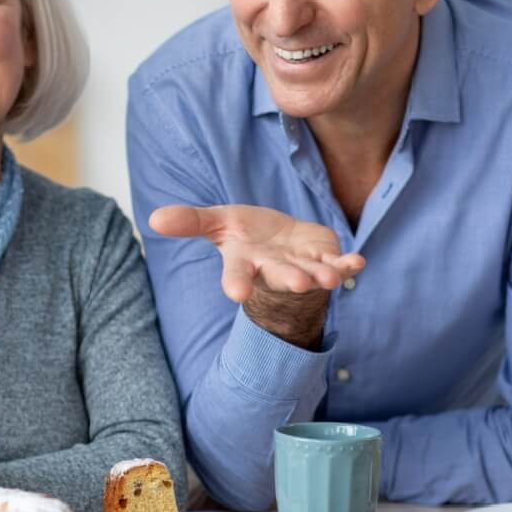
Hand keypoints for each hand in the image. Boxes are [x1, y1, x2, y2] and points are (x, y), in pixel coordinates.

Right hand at [149, 204, 362, 302]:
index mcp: (246, 262)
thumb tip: (153, 218)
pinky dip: (348, 265)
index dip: (237, 283)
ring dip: (322, 276)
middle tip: (298, 284)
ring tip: (328, 277)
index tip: (236, 293)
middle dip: (289, 279)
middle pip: (281, 276)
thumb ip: (190, 222)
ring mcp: (302, 267)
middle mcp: (275, 269)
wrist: (281, 244)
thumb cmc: (247, 236)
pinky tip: (358, 262)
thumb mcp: (218, 223)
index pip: (238, 275)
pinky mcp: (325, 259)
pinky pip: (339, 266)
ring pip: (313, 274)